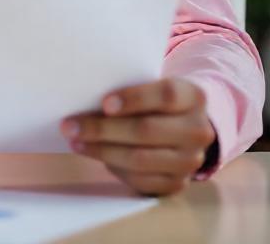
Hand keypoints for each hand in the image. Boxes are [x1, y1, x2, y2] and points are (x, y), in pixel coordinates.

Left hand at [61, 78, 215, 195]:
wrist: (182, 127)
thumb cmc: (154, 101)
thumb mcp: (150, 86)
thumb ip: (128, 89)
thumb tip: (86, 99)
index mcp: (193, 97)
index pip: (166, 95)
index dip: (133, 99)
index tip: (103, 103)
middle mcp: (198, 131)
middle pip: (147, 130)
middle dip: (102, 129)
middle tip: (70, 125)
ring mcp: (190, 161)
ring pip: (140, 159)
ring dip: (101, 150)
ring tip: (76, 141)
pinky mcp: (177, 183)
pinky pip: (140, 180)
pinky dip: (113, 167)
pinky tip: (95, 155)